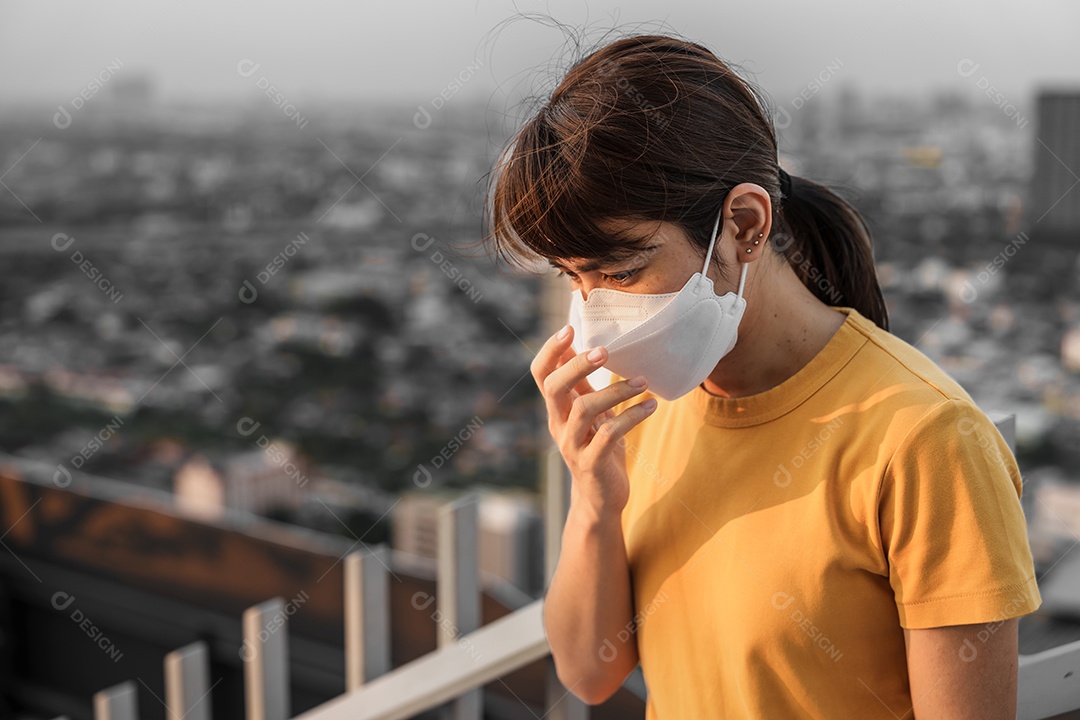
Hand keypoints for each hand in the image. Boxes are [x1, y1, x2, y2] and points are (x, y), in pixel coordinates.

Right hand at [530, 324, 657, 516]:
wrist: (601, 499)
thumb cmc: (599, 448)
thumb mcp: (590, 414)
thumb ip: (583, 386)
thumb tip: (582, 345)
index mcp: (556, 409)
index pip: (541, 374)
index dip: (550, 351)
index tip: (570, 328)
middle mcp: (558, 425)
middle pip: (554, 388)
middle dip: (577, 366)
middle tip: (605, 351)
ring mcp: (572, 446)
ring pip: (584, 409)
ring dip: (616, 391)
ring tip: (643, 382)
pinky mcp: (591, 464)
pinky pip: (610, 434)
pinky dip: (633, 416)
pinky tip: (651, 406)